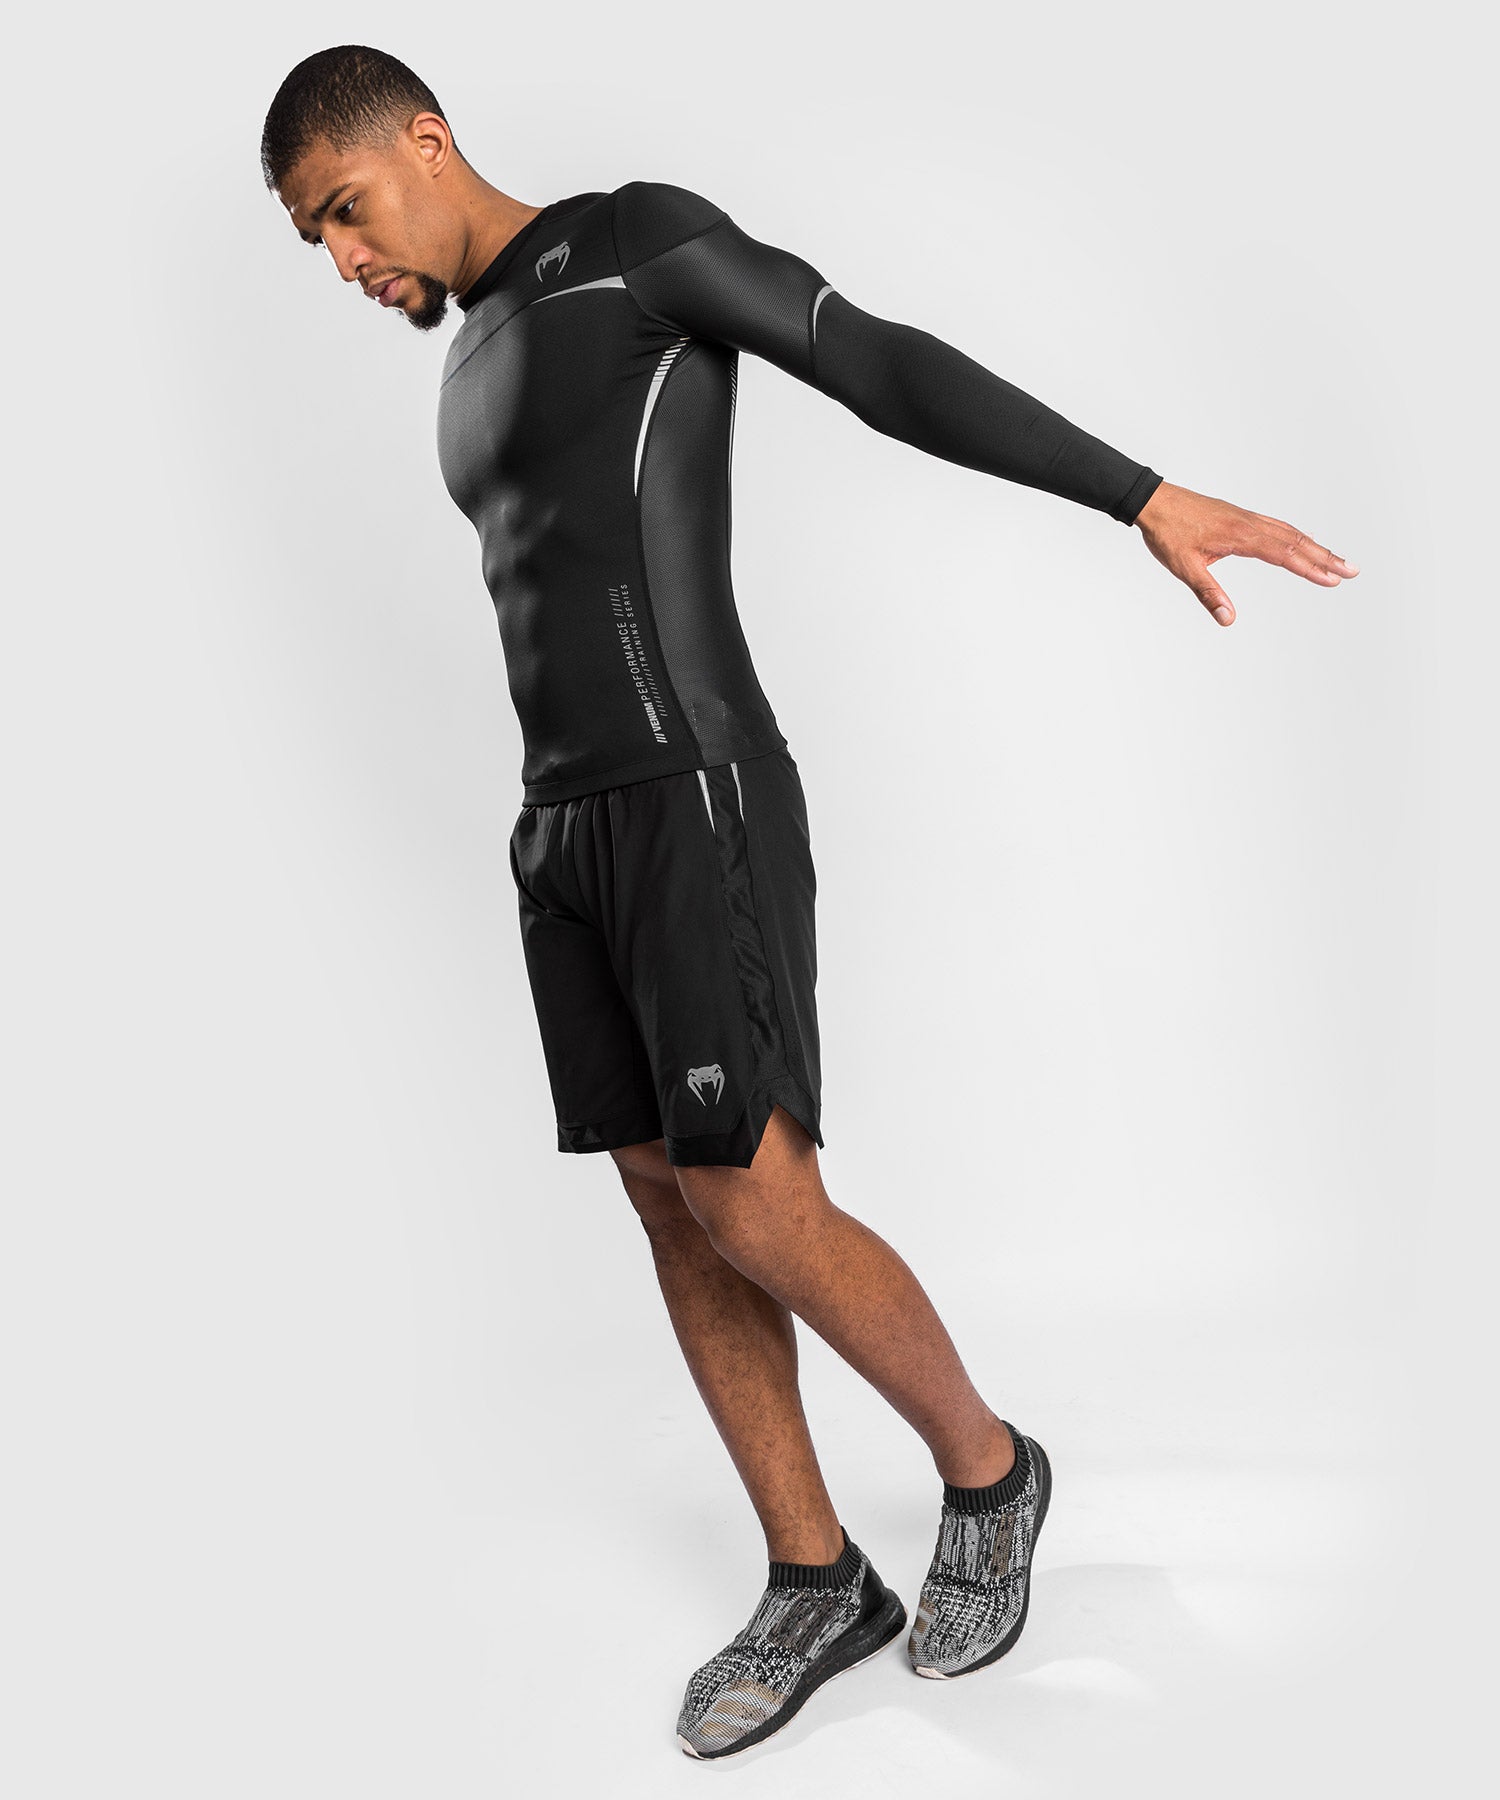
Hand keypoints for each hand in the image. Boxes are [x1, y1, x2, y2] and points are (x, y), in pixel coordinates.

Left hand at [1133, 481, 1358, 625]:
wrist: (1154, 502)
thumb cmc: (1168, 533)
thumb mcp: (1184, 568)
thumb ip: (1208, 593)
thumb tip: (1228, 619)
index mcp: (1241, 536)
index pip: (1284, 554)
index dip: (1310, 568)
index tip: (1332, 579)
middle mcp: (1250, 524)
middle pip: (1296, 541)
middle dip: (1326, 557)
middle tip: (1352, 571)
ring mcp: (1247, 518)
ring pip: (1290, 532)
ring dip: (1315, 546)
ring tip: (1336, 560)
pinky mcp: (1241, 517)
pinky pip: (1277, 526)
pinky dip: (1296, 536)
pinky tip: (1302, 542)